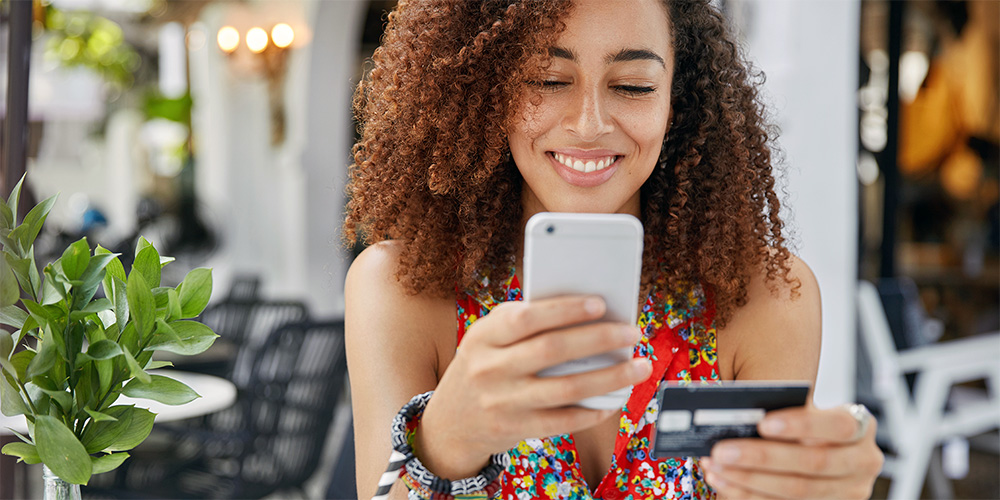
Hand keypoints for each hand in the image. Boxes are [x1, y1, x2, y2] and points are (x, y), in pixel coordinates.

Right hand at [415, 296, 651, 478]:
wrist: (450, 422)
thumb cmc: (483, 367)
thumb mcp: (488, 339)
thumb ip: (524, 324)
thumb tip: (587, 313)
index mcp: (483, 336)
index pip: (526, 317)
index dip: (565, 310)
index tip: (600, 304)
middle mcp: (490, 368)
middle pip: (553, 350)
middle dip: (600, 339)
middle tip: (632, 333)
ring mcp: (502, 402)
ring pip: (566, 388)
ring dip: (610, 377)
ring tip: (639, 366)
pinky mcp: (515, 429)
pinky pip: (564, 420)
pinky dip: (593, 410)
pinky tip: (614, 399)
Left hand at [701, 405, 883, 498]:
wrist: (826, 452)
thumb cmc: (808, 425)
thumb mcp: (806, 413)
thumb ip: (785, 413)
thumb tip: (741, 416)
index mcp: (861, 427)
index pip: (838, 425)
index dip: (801, 424)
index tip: (762, 423)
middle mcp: (863, 463)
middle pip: (813, 463)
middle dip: (762, 457)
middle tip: (721, 450)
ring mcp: (849, 493)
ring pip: (798, 491)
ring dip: (749, 480)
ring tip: (715, 467)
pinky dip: (749, 496)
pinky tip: (724, 484)